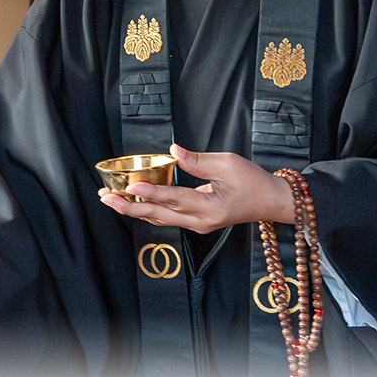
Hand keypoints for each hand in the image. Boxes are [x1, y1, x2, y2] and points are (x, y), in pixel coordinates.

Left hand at [96, 143, 294, 231]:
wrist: (270, 202)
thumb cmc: (253, 181)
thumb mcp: (228, 163)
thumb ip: (197, 160)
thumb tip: (172, 151)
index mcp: (210, 207)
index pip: (174, 198)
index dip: (151, 193)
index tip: (130, 186)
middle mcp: (200, 221)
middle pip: (158, 215)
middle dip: (129, 206)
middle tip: (105, 197)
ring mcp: (197, 224)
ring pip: (159, 219)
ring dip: (133, 209)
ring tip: (110, 199)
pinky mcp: (196, 222)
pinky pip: (167, 218)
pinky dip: (147, 210)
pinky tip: (131, 202)